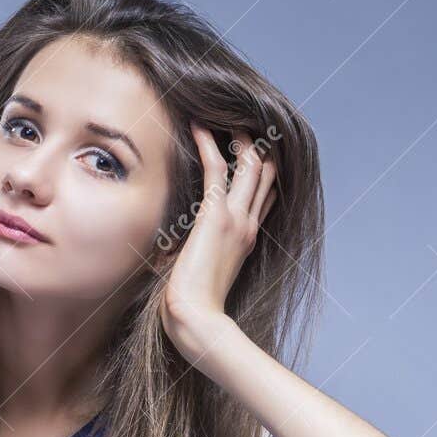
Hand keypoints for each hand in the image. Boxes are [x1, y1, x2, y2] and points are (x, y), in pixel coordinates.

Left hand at [159, 121, 277, 365]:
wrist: (197, 321)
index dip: (261, 168)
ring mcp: (236, 221)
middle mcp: (248, 225)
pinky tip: (197, 126)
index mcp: (247, 239)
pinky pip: (218, 170)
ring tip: (221, 115)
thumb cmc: (193, 306)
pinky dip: (209, 145)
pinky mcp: (216, 218)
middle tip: (235, 120)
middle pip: (267, 172)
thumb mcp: (199, 272)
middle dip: (255, 143)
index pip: (265, 194)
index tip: (246, 147)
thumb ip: (194, 254)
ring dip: (238, 136)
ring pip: (251, 164)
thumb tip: (170, 248)